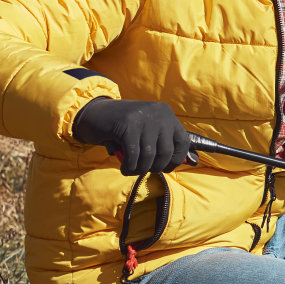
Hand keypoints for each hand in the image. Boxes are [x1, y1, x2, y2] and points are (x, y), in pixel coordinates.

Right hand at [72, 98, 193, 174]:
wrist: (93, 113)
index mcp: (167, 114)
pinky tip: (125, 169)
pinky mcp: (127, 124)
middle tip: (144, 170)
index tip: (164, 168)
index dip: (176, 160)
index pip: (183, 142)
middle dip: (155, 167)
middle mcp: (159, 113)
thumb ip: (163, 143)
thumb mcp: (147, 132)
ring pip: (149, 155)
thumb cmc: (123, 129)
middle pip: (166, 151)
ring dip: (140, 168)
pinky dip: (130, 166)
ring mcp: (143, 117)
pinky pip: (133, 154)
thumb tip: (190, 161)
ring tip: (133, 170)